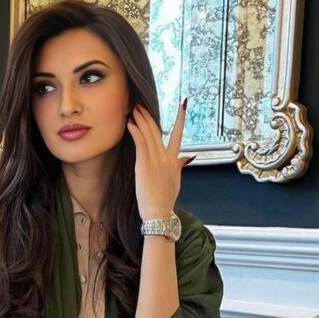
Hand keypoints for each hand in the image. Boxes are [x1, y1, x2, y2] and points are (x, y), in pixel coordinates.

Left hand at [127, 102, 193, 221]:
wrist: (159, 213)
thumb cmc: (165, 200)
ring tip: (134, 109)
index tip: (182, 105)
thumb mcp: (177, 181)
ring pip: (149, 134)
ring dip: (141, 120)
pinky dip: (136, 132)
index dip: (180, 119)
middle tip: (141, 104)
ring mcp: (156, 160)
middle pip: (158, 131)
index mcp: (174, 161)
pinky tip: (130, 124)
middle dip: (149, 116)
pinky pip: (141, 143)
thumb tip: (187, 157)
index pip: (177, 135)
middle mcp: (166, 158)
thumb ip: (180, 166)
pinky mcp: (144, 165)